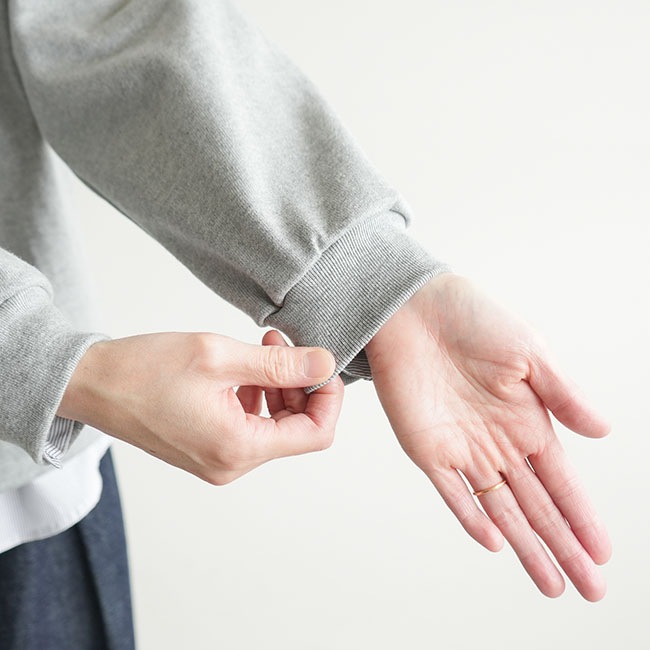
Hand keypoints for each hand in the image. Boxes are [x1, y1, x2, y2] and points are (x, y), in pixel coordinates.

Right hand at [58, 330, 343, 483]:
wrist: (91, 385)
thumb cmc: (144, 370)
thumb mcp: (219, 357)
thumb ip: (279, 365)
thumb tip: (325, 364)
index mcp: (238, 448)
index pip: (315, 434)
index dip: (328, 397)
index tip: (320, 363)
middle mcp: (231, 464)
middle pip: (297, 431)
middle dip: (300, 385)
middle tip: (282, 346)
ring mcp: (218, 460)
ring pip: (274, 427)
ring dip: (278, 388)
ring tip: (261, 351)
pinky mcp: (207, 449)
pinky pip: (250, 427)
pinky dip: (256, 397)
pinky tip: (241, 371)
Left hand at [365, 274, 610, 599]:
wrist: (415, 309)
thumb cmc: (473, 320)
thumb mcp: (530, 353)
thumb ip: (563, 395)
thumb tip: (604, 432)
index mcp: (527, 420)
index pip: (561, 480)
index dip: (582, 516)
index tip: (603, 552)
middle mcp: (498, 442)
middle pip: (536, 505)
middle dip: (563, 546)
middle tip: (591, 589)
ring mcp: (462, 448)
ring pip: (499, 508)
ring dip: (524, 545)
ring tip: (551, 584)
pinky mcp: (426, 447)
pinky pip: (451, 490)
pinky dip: (471, 517)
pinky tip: (494, 542)